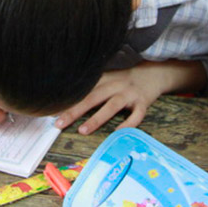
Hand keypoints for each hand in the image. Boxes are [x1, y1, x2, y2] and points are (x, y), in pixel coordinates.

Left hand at [54, 63, 177, 134]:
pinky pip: (136, 115)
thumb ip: (93, 86)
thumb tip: (68, 99)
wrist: (156, 72)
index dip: (67, 101)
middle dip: (75, 111)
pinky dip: (128, 125)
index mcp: (105, 79)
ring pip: (111, 106)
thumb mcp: (109, 77)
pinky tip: (118, 134)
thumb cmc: (127, 78)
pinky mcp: (143, 103)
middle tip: (59, 123)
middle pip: (92, 97)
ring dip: (96, 118)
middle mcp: (116, 85)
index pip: (83, 90)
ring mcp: (130, 94)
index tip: (51, 111)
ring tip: (82, 130)